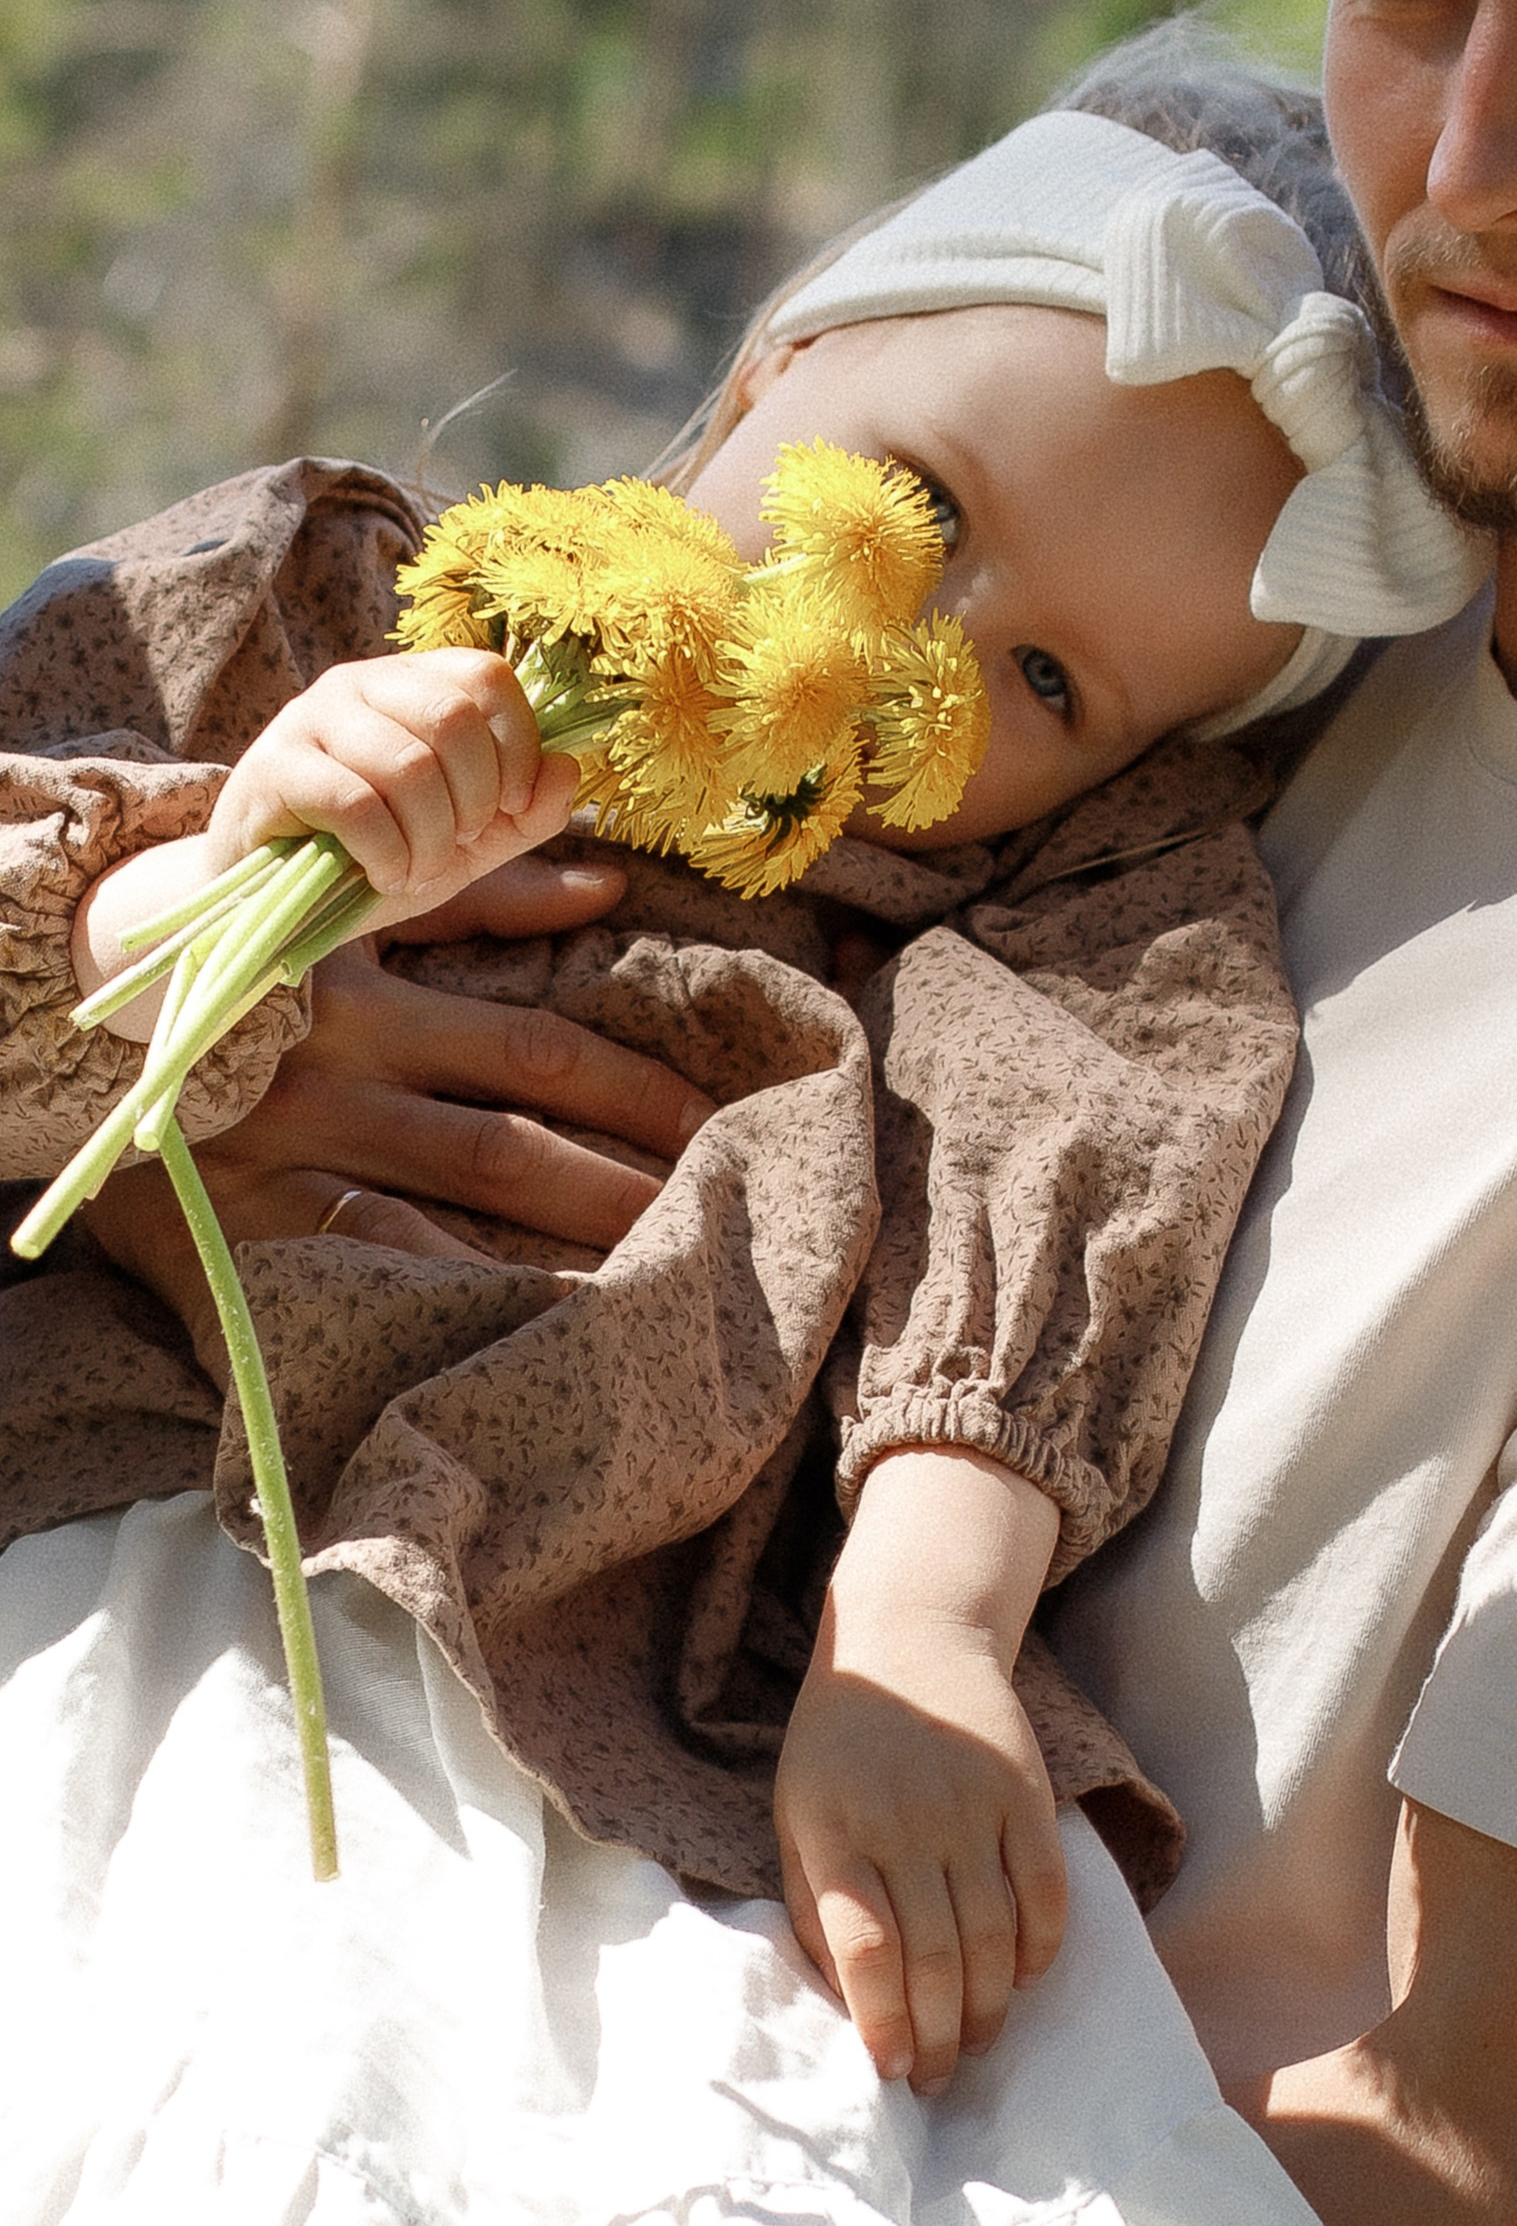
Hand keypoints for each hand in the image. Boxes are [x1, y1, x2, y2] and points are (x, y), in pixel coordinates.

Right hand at [71, 652, 583, 1022]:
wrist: (274, 901)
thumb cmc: (378, 858)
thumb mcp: (470, 843)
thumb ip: (529, 812)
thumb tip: (569, 769)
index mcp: (414, 684)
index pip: (489, 676)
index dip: (518, 747)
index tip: (510, 809)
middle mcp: (360, 684)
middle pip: (453, 720)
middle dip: (474, 801)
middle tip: (455, 845)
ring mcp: (309, 720)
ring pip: (407, 765)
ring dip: (429, 838)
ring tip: (416, 870)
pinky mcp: (271, 769)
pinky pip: (355, 804)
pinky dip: (387, 853)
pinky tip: (382, 876)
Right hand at [74, 860, 716, 1299]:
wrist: (85, 1052)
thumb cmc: (253, 987)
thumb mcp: (352, 922)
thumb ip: (480, 896)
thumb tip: (607, 884)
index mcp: (380, 1005)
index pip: (540, 1053)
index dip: (638, 1092)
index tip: (721, 1125)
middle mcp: (344, 1086)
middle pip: (511, 1152)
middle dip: (619, 1192)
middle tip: (722, 1230)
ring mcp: (292, 1166)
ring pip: (444, 1225)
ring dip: (548, 1264)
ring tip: (650, 1298)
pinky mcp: (246, 1237)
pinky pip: (362, 1276)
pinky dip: (443, 1302)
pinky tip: (517, 1340)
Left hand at [775, 1451, 1068, 2092]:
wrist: (910, 1639)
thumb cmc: (836, 1749)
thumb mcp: (794, 1818)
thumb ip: (811, 1906)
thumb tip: (847, 2002)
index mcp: (836, 1834)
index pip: (866, 1947)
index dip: (882, 2020)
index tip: (889, 2070)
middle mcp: (905, 1824)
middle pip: (936, 1956)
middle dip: (939, 2037)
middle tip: (937, 2081)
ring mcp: (970, 1807)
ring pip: (993, 1935)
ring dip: (990, 2007)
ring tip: (977, 2043)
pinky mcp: (1023, 1793)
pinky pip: (1045, 1889)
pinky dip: (1041, 1946)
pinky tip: (1024, 1978)